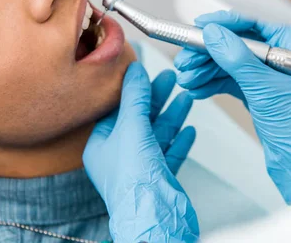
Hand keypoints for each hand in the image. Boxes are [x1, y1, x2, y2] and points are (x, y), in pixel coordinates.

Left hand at [84, 62, 198, 242]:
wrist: (155, 218)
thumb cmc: (134, 179)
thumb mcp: (132, 128)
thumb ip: (135, 98)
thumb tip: (134, 71)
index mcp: (100, 146)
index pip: (116, 110)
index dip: (132, 90)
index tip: (145, 73)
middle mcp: (118, 158)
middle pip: (139, 120)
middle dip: (156, 99)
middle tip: (170, 78)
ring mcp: (139, 169)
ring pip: (157, 135)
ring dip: (172, 115)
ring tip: (185, 96)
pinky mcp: (159, 180)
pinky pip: (169, 154)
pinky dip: (179, 140)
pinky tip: (189, 129)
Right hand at [174, 10, 290, 203]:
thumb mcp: (265, 88)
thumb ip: (237, 58)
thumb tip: (214, 33)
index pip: (252, 25)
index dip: (223, 24)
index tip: (199, 26)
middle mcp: (277, 59)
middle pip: (233, 44)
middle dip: (206, 53)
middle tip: (185, 61)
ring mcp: (264, 77)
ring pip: (226, 64)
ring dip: (203, 70)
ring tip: (186, 80)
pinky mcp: (255, 94)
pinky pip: (226, 81)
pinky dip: (209, 84)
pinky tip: (196, 90)